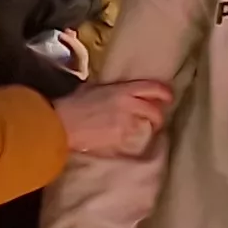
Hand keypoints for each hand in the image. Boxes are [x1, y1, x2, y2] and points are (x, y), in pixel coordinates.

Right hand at [52, 79, 171, 158]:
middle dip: (158, 117)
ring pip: (145, 126)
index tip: (168, 98)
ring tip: (133, 130)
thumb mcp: (92, 89)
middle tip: (155, 121)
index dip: (165, 93)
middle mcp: (129, 104)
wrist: (58, 124)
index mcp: (122, 90)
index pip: (154, 88)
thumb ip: (110, 89)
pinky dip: (130, 140)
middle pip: (155, 111)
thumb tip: (117, 89)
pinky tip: (120, 139)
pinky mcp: (120, 138)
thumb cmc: (70, 105)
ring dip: (143, 129)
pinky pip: (132, 139)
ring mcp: (126, 123)